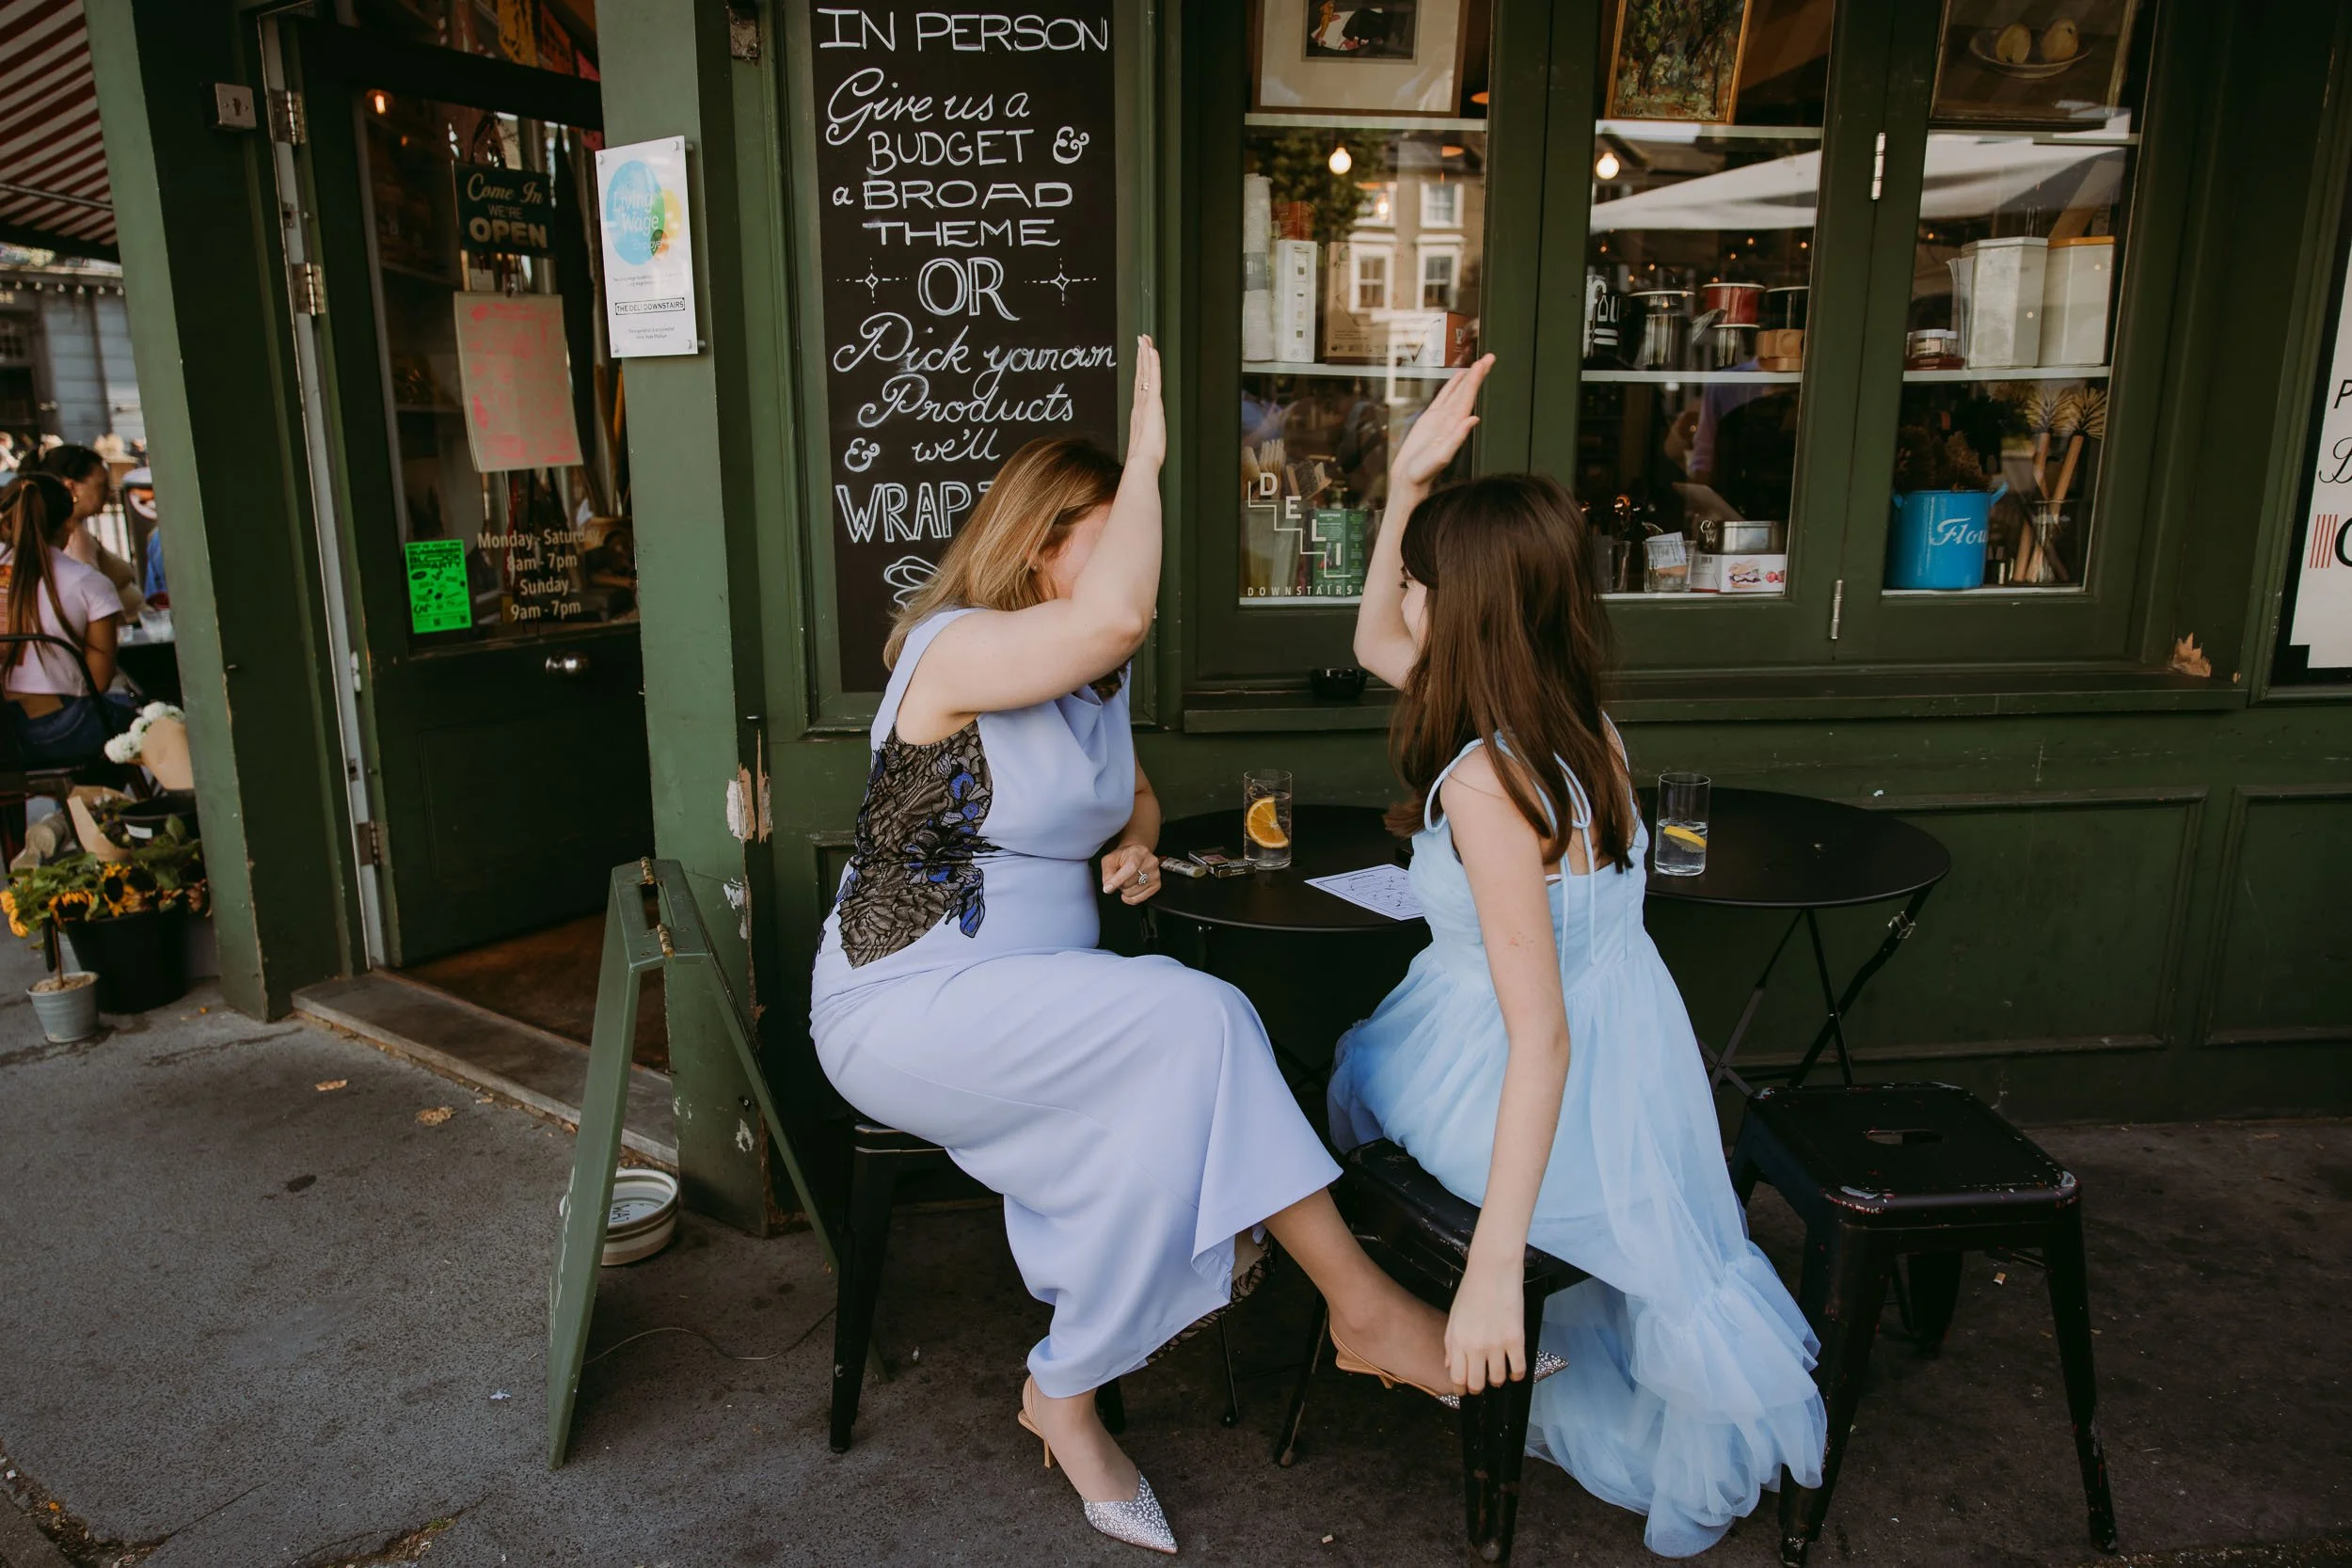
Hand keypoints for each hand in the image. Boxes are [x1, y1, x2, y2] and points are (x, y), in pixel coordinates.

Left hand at [1101, 843, 1161, 904]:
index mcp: (1139, 852)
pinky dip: (1130, 898)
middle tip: (1120, 877)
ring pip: (1132, 893)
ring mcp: (1155, 875)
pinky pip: (1138, 899)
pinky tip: (1129, 890)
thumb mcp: (1110, 859)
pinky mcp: (1157, 885)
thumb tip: (1108, 887)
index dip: (1118, 880)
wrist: (1135, 856)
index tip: (1108, 888)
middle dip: (1119, 884)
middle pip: (1129, 883)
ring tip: (1127, 880)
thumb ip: (1107, 872)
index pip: (1130, 868)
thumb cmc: (1122, 857)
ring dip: (1124, 890)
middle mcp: (1151, 862)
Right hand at [1126, 335, 1165, 470]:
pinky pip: (1152, 378)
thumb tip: (1141, 457)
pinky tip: (1152, 351)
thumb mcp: (1145, 450)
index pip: (1140, 388)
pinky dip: (1152, 363)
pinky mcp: (1153, 403)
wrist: (1141, 464)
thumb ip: (1143, 447)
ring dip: (1145, 354)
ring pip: (1145, 373)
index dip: (1140, 372)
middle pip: (1140, 376)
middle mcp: (1140, 406)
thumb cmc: (1144, 461)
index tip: (1140, 358)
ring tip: (1144, 339)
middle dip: (1141, 357)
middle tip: (1141, 340)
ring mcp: (1145, 403)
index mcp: (1138, 414)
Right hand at [1389, 354, 1492, 492]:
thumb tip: (1473, 419)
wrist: (1408, 480)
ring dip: (1467, 378)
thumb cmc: (1423, 473)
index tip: (1483, 364)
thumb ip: (1458, 438)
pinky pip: (1443, 398)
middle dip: (1477, 375)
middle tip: (1489, 357)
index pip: (1468, 398)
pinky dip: (1451, 387)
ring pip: (1456, 393)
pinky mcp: (1430, 420)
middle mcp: (1451, 420)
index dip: (1476, 380)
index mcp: (1455, 426)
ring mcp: (1441, 419)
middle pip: (1466, 392)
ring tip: (1478, 363)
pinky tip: (1457, 378)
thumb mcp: (1442, 456)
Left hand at [1444, 1256, 1525, 1395]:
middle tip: (1482, 1383)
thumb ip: (1450, 1344)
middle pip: (1477, 1383)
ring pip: (1498, 1379)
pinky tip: (1515, 1371)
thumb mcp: (1454, 1317)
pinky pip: (1519, 1368)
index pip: (1457, 1378)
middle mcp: (1475, 1346)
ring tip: (1499, 1374)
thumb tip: (1450, 1366)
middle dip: (1479, 1388)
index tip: (1465, 1388)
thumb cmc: (1472, 1291)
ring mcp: (1497, 1344)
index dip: (1461, 1387)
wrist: (1493, 1271)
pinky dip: (1517, 1374)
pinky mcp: (1516, 1339)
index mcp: (1458, 1341)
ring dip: (1498, 1380)